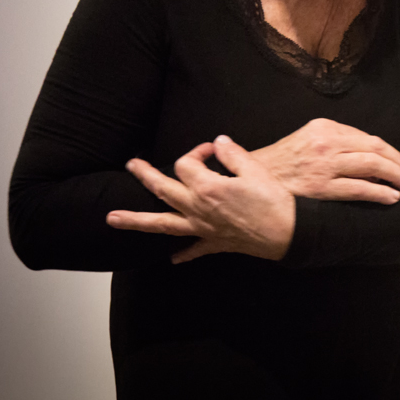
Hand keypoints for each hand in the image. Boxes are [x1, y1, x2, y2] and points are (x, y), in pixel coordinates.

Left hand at [106, 141, 294, 263]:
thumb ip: (232, 154)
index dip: (197, 152)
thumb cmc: (274, 201)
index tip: (212, 149)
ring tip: (111, 219)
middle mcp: (197, 208)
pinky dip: (181, 253)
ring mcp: (203, 228)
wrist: (289, 233)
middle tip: (131, 165)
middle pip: (162, 189)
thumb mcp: (255, 169)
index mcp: (207, 187)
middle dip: (144, 175)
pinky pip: (192, 249)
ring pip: (161, 224)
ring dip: (135, 220)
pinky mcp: (214, 243)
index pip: (187, 163)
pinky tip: (171, 257)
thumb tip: (218, 142)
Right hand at [238, 119, 399, 203]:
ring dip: (394, 176)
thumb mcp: (305, 139)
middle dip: (395, 162)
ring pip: (372, 166)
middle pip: (374, 148)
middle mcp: (326, 142)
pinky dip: (380, 193)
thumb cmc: (280, 162)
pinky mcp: (322, 188)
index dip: (385, 149)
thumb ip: (331, 140)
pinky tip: (391, 197)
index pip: (365, 136)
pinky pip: (360, 189)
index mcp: (323, 127)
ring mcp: (325, 165)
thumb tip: (362, 151)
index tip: (394, 159)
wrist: (252, 180)